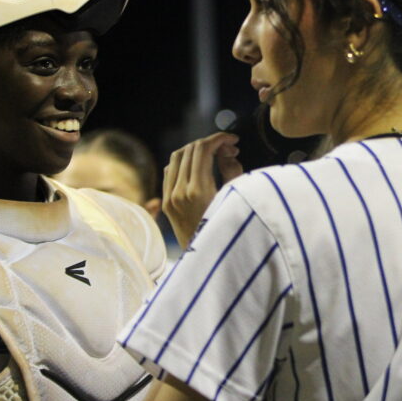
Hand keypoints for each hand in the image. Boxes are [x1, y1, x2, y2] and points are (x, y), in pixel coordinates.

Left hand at [163, 133, 242, 247]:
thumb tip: (226, 151)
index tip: (234, 140)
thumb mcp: (235, 200)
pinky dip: (184, 162)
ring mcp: (169, 197)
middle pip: (190, 149)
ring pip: (177, 157)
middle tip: (229, 148)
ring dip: (196, 150)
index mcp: (198, 190)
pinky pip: (170, 171)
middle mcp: (179, 192)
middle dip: (210, 142)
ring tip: (215, 154)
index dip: (220, 139)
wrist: (206, 261)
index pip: (203, 149)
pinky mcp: (166, 202)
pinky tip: (199, 167)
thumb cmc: (228, 231)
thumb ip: (231, 170)